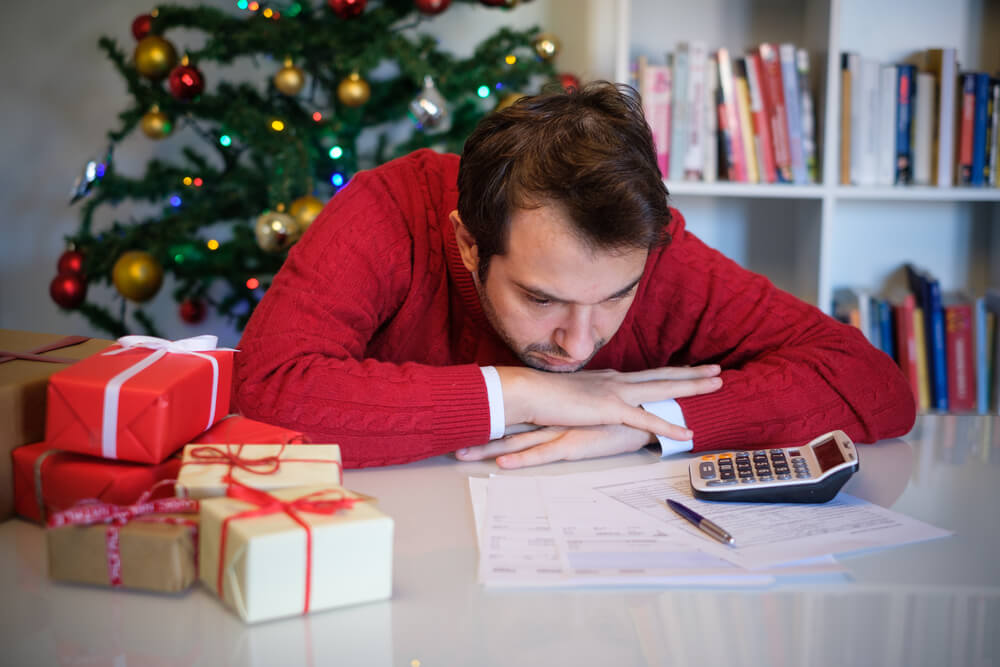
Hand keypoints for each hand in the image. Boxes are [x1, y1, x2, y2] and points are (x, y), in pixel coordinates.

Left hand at [456, 423, 655, 468]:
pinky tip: (503, 466)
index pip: (513, 418)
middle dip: (478, 437)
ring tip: (462, 455)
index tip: (461, 427)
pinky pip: (544, 455)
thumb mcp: (588, 415)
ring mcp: (561, 431)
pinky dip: (522, 460)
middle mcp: (552, 419)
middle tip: (448, 445)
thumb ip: (568, 417)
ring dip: (489, 449)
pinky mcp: (576, 444)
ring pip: (518, 442)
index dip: (487, 423)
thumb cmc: (619, 416)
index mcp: (553, 413)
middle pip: (507, 429)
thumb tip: (551, 421)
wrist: (649, 412)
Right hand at [498, 364, 721, 440]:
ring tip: (716, 385)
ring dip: (692, 388)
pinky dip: (668, 427)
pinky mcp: (610, 410)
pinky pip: (646, 421)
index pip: (649, 375)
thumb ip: (589, 399)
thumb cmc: (544, 396)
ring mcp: (616, 394)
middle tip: (718, 370)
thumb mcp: (573, 396)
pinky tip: (687, 433)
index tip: (693, 369)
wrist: (528, 392)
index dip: (673, 372)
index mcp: (610, 379)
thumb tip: (594, 405)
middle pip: (663, 377)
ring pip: (663, 389)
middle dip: (693, 374)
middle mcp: (618, 382)